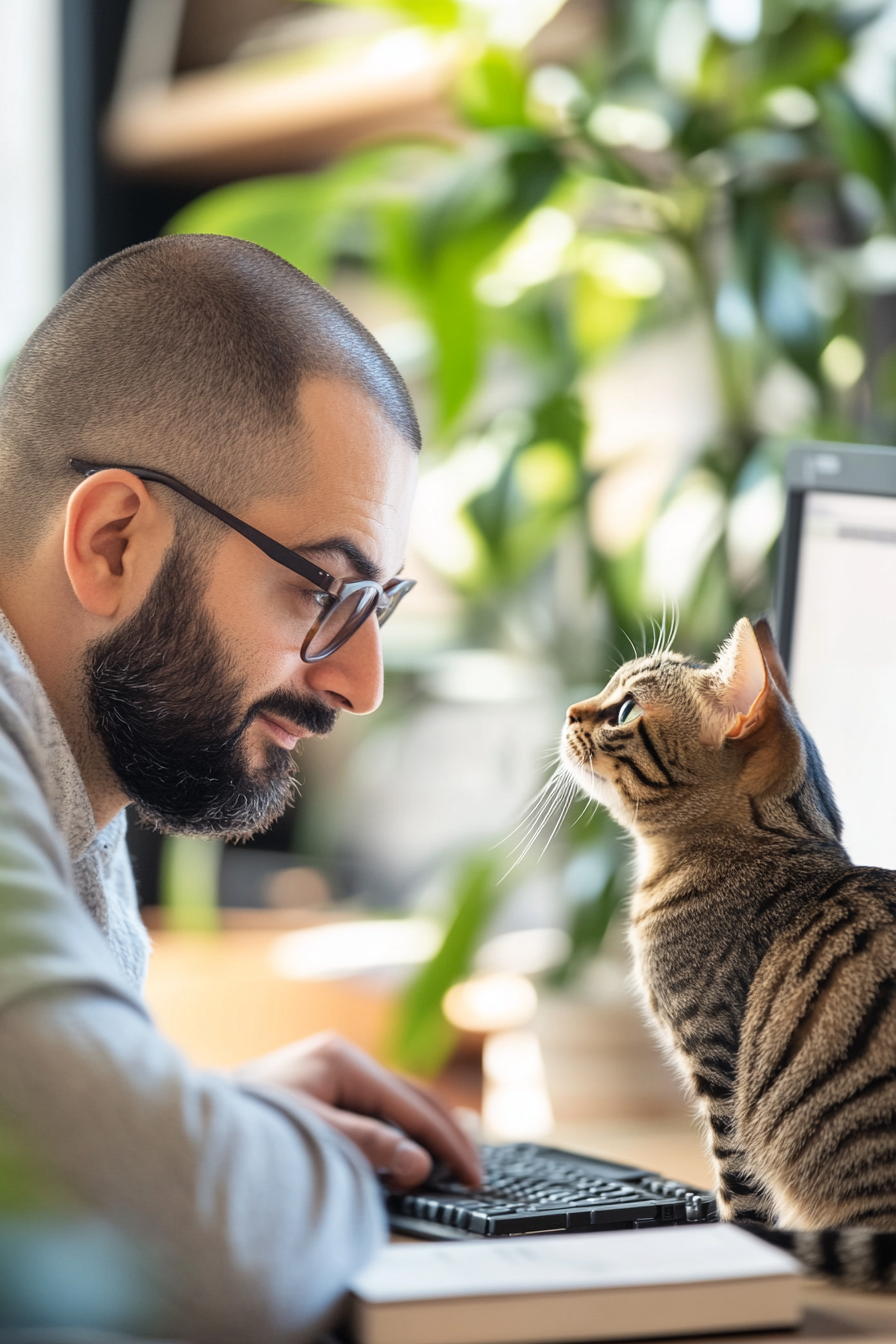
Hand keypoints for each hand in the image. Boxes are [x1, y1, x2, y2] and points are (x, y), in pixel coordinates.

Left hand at [235, 1031, 481, 1190]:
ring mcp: (337, 1071)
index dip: (445, 1141)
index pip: (410, 1102)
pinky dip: (403, 1131)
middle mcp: (344, 1058)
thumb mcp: (310, 1133)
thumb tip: (419, 1161)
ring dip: (427, 1133)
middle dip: (445, 1135)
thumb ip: (365, 1146)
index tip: (471, 1173)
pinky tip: (416, 1149)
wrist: (193, 1124)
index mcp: (342, 1059)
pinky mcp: (329, 1088)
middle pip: (412, 1096)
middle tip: (474, 1173)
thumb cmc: (248, 1123)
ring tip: (455, 1163)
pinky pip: (380, 1109)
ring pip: (399, 1101)